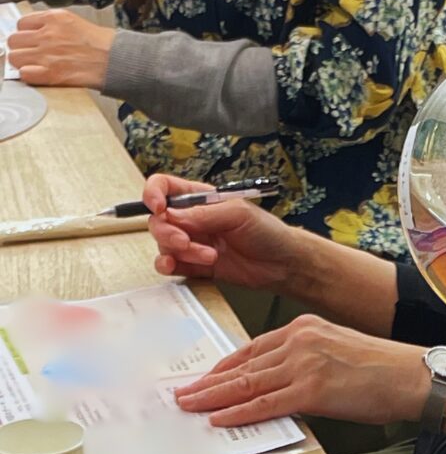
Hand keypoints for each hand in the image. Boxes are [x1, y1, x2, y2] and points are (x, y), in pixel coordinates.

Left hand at [8, 10, 114, 88]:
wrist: (118, 62)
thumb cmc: (105, 47)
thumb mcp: (77, 24)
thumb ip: (56, 27)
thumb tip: (42, 35)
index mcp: (54, 19)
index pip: (22, 24)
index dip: (26, 35)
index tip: (31, 42)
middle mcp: (47, 34)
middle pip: (15, 40)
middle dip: (22, 49)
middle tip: (31, 56)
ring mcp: (48, 54)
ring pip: (15, 57)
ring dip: (22, 63)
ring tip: (34, 67)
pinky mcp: (52, 73)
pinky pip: (25, 74)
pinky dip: (28, 76)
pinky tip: (38, 76)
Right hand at [145, 174, 303, 290]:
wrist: (283, 264)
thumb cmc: (267, 232)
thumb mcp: (237, 213)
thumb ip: (203, 214)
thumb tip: (171, 215)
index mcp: (200, 198)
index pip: (165, 188)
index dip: (154, 194)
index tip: (158, 207)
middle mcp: (193, 219)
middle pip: (159, 220)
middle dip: (168, 232)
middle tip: (185, 241)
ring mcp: (194, 243)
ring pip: (165, 244)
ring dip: (180, 252)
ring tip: (209, 256)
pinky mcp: (197, 265)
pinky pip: (172, 264)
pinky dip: (169, 265)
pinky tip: (176, 265)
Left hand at [175, 315, 429, 427]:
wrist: (412, 377)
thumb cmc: (385, 370)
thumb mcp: (340, 353)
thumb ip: (309, 363)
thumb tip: (287, 388)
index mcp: (305, 328)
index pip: (252, 348)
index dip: (224, 366)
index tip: (205, 377)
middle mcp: (299, 341)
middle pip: (242, 365)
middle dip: (208, 382)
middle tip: (183, 393)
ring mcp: (303, 365)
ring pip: (246, 384)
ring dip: (212, 397)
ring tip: (189, 406)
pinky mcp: (311, 390)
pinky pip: (265, 404)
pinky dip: (238, 412)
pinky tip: (219, 417)